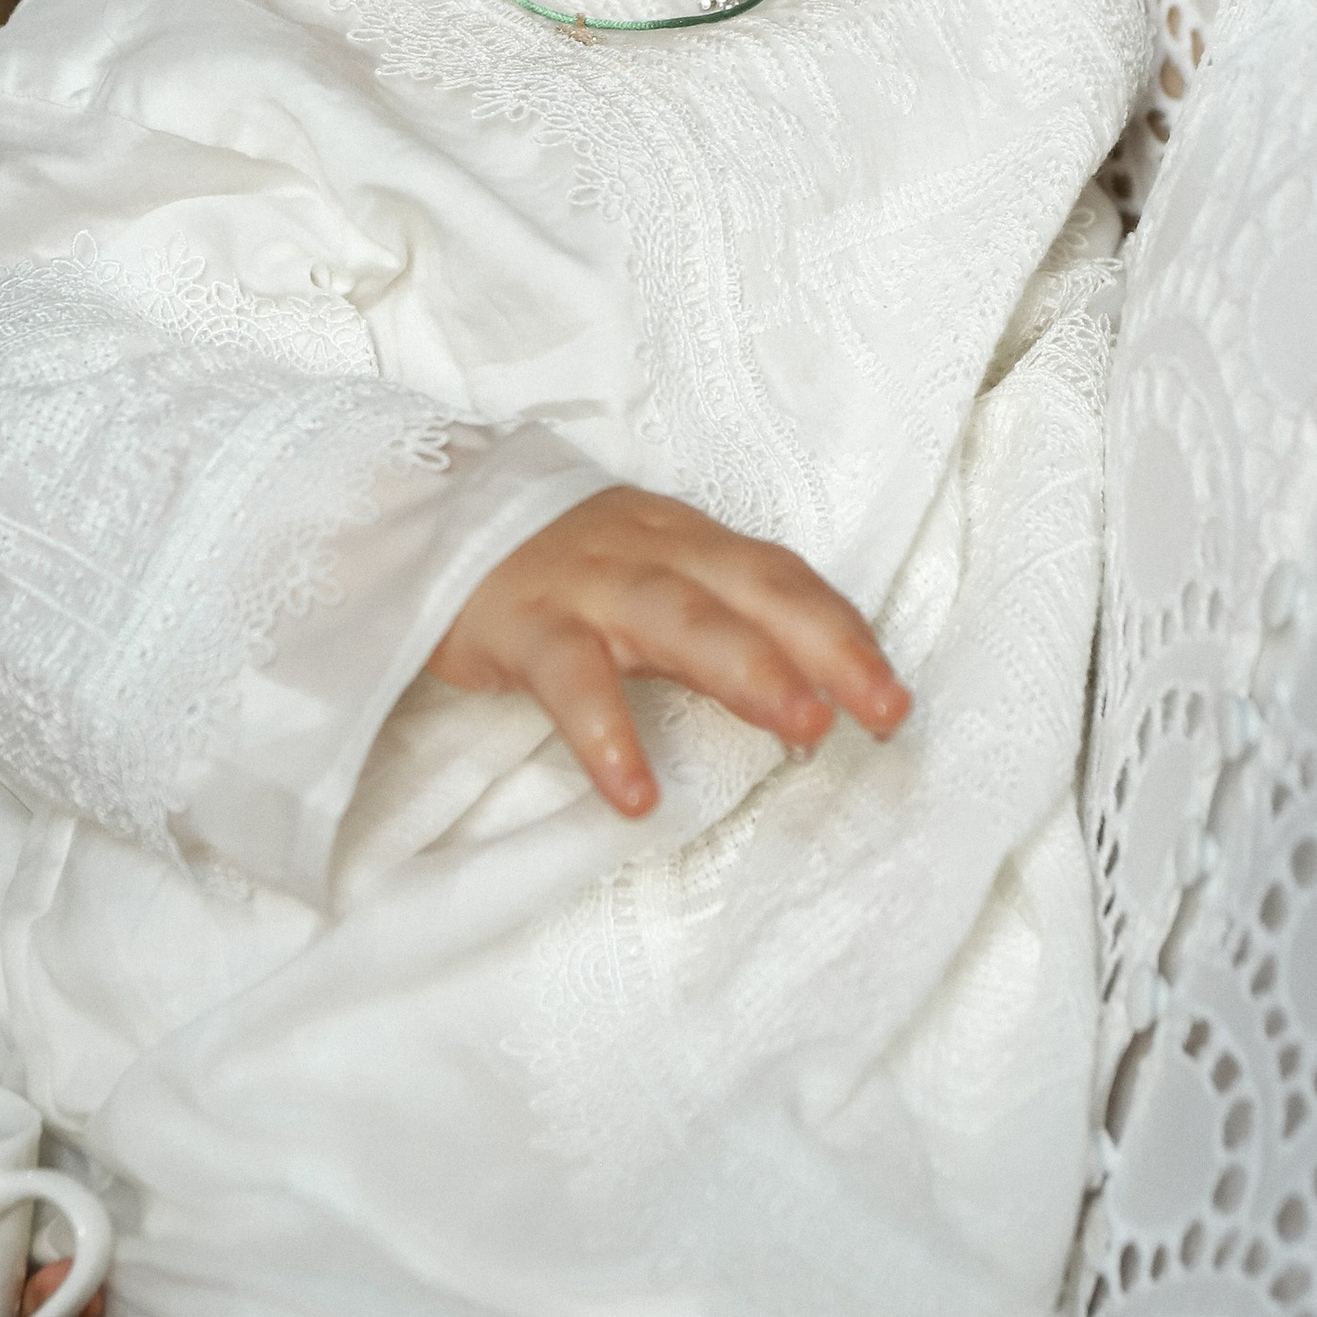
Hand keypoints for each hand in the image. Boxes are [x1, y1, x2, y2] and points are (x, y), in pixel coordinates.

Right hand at [431, 487, 907, 816]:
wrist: (423, 521)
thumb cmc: (553, 568)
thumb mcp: (642, 572)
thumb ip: (712, 617)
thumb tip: (805, 692)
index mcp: (685, 541)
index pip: (780, 577)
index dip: (841, 630)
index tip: (893, 696)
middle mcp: (648, 551)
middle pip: (750, 590)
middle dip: (824, 648)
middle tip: (883, 710)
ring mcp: (586, 583)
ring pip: (678, 618)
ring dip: (749, 670)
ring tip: (804, 729)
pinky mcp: (522, 624)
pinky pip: (572, 680)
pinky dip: (609, 736)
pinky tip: (637, 795)